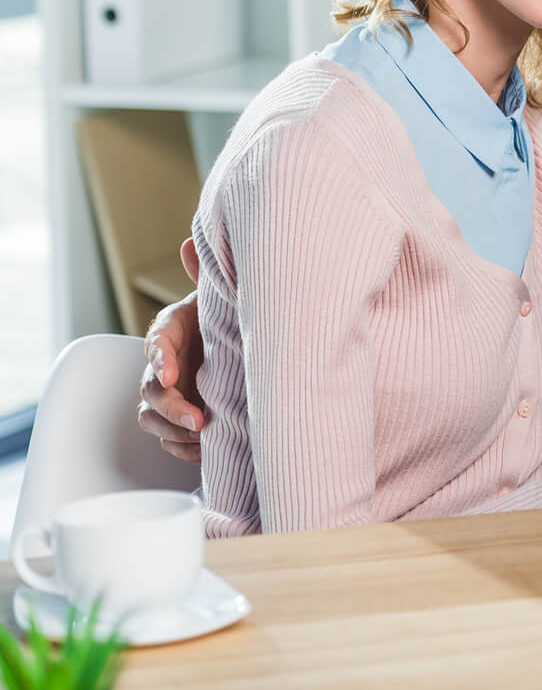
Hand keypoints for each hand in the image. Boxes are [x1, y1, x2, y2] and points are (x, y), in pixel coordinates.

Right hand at [138, 239, 205, 462]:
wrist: (242, 348)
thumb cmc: (225, 320)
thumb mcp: (218, 299)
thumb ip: (203, 274)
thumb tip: (190, 242)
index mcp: (171, 332)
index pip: (156, 344)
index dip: (159, 359)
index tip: (170, 372)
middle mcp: (165, 366)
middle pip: (151, 390)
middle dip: (171, 407)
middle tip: (198, 418)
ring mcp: (171, 394)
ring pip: (152, 418)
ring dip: (174, 430)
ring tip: (203, 436)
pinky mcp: (181, 419)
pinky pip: (170, 441)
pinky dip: (185, 447)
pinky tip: (207, 448)